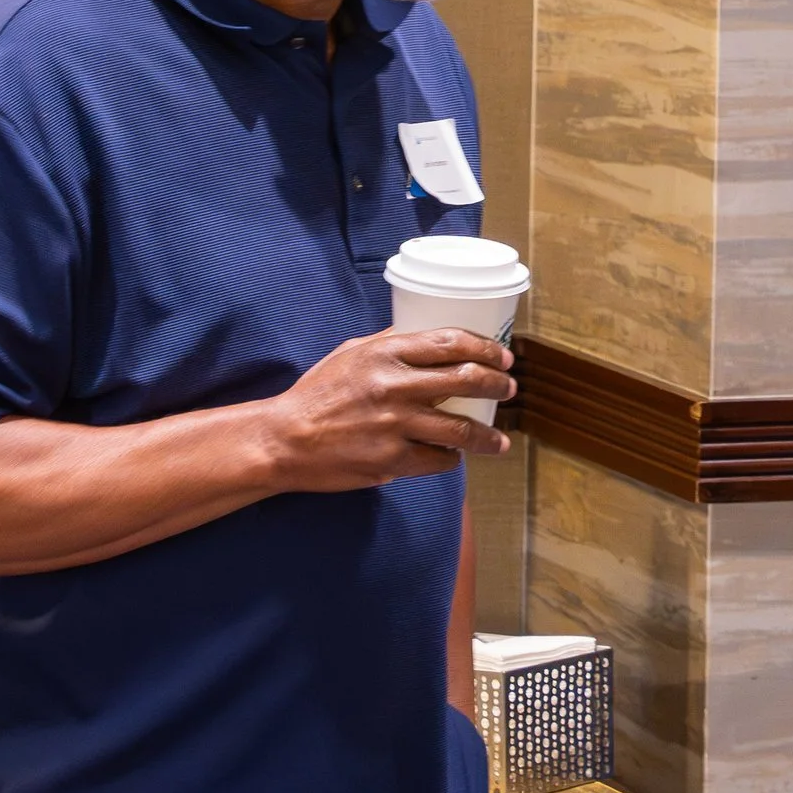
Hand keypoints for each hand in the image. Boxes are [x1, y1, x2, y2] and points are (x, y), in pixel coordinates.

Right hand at [261, 326, 513, 490]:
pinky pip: (438, 460)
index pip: (451, 342)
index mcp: (384, 353)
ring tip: (501, 440)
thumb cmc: (318, 394)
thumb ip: (390, 344)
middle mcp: (393, 387)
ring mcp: (394, 425)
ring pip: (461, 430)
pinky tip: (456, 456)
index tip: (503, 357)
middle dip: (498, 384)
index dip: (486, 348)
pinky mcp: (390, 460)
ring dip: (489, 436)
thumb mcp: (351, 354)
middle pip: (466, 380)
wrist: (283, 439)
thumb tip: (429, 332)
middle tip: (509, 389)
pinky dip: (452, 458)